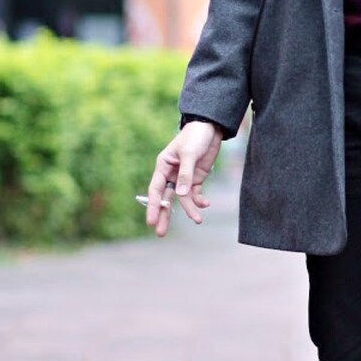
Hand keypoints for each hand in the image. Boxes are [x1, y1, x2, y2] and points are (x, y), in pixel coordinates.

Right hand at [145, 121, 222, 236]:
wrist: (210, 127)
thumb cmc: (195, 136)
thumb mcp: (189, 154)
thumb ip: (185, 175)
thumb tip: (180, 195)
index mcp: (163, 166)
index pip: (155, 189)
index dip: (153, 205)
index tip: (150, 221)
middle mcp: (171, 174)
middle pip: (165, 198)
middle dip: (163, 215)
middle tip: (160, 233)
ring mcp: (184, 177)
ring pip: (182, 199)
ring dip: (189, 209)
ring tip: (197, 220)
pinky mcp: (197, 178)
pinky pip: (196, 194)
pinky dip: (200, 200)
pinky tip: (205, 205)